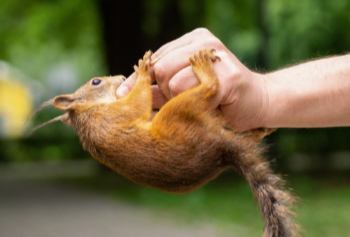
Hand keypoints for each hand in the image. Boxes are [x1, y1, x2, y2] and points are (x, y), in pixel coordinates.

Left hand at [117, 28, 268, 130]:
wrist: (257, 103)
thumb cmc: (218, 98)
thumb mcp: (183, 89)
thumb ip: (158, 88)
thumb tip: (124, 91)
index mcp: (191, 40)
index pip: (156, 59)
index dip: (141, 81)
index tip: (124, 95)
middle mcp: (203, 42)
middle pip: (160, 69)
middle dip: (166, 94)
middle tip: (184, 103)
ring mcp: (217, 55)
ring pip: (174, 83)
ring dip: (182, 103)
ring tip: (200, 104)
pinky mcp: (229, 75)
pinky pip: (195, 95)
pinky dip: (198, 108)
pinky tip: (212, 107)